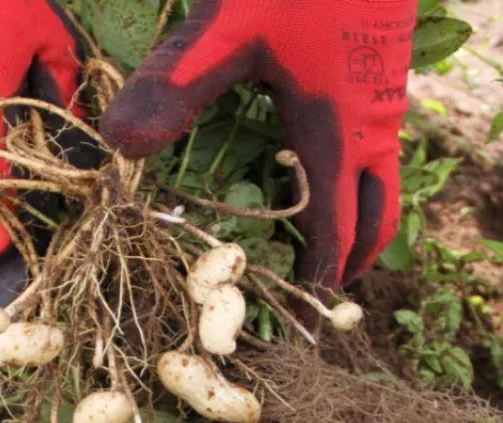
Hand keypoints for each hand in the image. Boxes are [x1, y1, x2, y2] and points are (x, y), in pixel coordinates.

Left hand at [101, 0, 416, 294]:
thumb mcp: (226, 27)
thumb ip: (175, 87)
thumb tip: (117, 147)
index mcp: (335, 132)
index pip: (335, 230)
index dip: (318, 275)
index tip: (299, 313)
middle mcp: (371, 124)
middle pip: (380, 215)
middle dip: (355, 257)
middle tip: (325, 289)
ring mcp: (385, 94)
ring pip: (384, 177)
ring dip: (361, 216)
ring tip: (324, 235)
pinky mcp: (383, 66)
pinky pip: (380, 141)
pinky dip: (358, 172)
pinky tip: (317, 152)